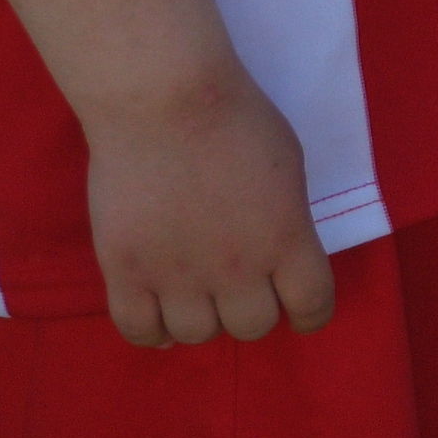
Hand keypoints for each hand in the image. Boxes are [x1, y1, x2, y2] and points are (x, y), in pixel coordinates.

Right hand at [84, 68, 329, 347]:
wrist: (165, 102)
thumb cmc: (237, 121)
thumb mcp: (289, 169)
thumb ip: (286, 221)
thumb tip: (272, 262)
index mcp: (287, 238)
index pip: (312, 305)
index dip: (311, 314)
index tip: (301, 309)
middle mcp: (236, 268)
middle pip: (252, 327)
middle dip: (252, 310)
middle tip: (241, 288)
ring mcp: (177, 275)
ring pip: (197, 335)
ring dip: (203, 318)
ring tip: (197, 295)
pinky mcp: (125, 272)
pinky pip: (139, 331)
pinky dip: (152, 333)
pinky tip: (159, 314)